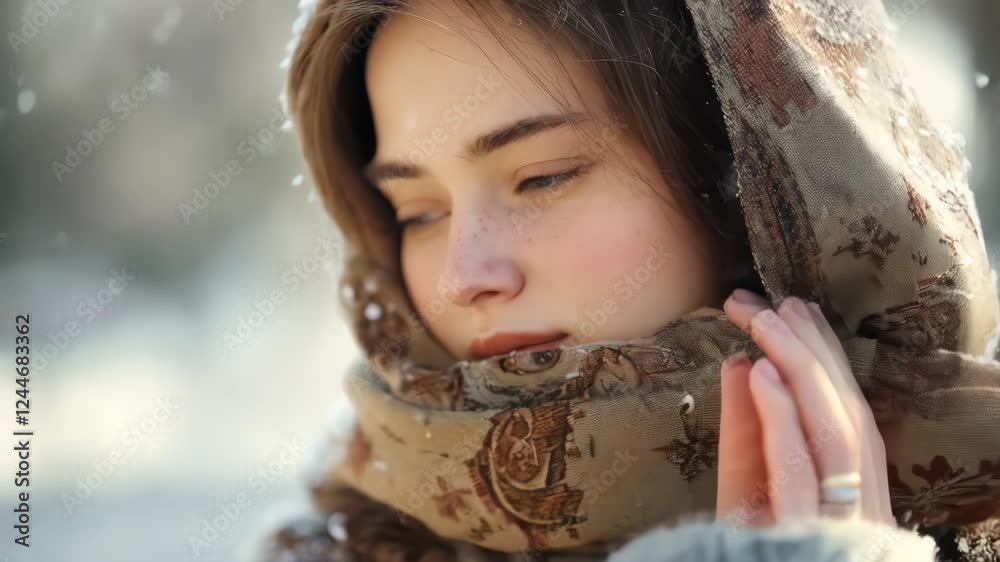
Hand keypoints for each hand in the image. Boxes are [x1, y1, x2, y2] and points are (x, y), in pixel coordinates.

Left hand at [715, 289, 894, 525]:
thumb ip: (747, 430)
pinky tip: (760, 373)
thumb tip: (740, 363)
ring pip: (835, 434)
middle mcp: (861, 509)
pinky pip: (798, 470)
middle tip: (776, 301)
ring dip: (800, 368)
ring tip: (763, 321)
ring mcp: (840, 527)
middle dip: (812, 350)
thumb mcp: (747, 480)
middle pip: (847, 415)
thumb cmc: (749, 541)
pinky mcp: (806, 540)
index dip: (826, 356)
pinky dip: (781, 417)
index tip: (797, 308)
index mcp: (856, 494)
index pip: (849, 413)